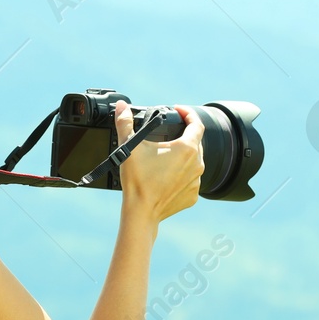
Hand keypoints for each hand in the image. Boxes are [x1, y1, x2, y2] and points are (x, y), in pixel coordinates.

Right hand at [114, 100, 204, 223]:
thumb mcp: (130, 147)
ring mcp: (196, 181)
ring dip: (183, 156)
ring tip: (166, 156)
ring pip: (194, 161)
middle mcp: (197, 164)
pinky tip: (168, 175)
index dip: (188, 114)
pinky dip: (182, 174)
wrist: (141, 212)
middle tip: (169, 133)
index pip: (196, 124)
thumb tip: (121, 107)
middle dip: (184, 134)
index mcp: (187, 149)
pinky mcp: (192, 196)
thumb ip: (125, 123)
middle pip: (196, 142)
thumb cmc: (138, 181)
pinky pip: (190, 180)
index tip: (179, 111)